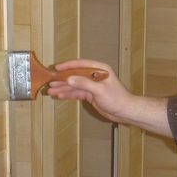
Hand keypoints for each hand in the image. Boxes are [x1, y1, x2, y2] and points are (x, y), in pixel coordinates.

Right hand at [48, 59, 171, 136]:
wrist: (125, 111)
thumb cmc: (117, 98)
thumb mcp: (99, 90)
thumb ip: (84, 84)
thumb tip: (70, 79)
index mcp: (100, 69)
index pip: (81, 64)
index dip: (68, 66)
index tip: (57, 68)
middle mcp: (95, 76)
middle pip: (75, 75)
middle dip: (63, 79)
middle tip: (50, 81)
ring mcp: (92, 85)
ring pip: (74, 85)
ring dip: (63, 88)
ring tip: (51, 90)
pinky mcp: (91, 94)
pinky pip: (77, 93)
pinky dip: (68, 94)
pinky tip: (60, 96)